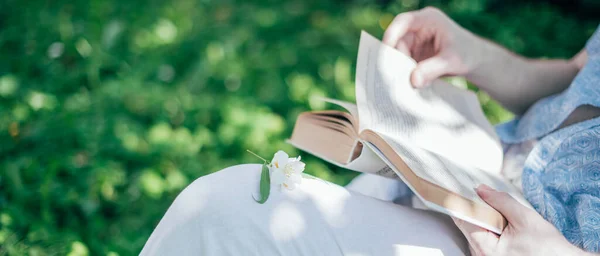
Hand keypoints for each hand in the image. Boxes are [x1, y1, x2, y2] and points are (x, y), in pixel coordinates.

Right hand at [383, 7, 484, 87]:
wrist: (474, 59)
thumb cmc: (467, 53)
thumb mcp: (451, 61)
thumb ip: (432, 70)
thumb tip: (412, 81)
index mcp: (428, 19)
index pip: (404, 21)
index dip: (392, 33)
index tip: (387, 49)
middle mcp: (417, 27)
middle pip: (397, 41)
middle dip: (397, 60)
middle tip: (401, 79)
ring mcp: (413, 40)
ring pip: (397, 54)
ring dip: (401, 69)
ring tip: (411, 84)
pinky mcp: (412, 53)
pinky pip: (402, 63)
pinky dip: (404, 73)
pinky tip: (413, 83)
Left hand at [453, 184, 585, 255]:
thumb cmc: (548, 248)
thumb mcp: (524, 218)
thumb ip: (500, 201)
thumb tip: (481, 189)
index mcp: (486, 249)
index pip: (463, 220)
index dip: (462, 202)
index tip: (462, 189)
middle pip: (468, 226)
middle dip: (477, 211)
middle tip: (488, 199)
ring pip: (476, 233)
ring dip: (485, 221)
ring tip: (502, 217)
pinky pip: (484, 241)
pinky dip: (490, 230)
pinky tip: (502, 226)